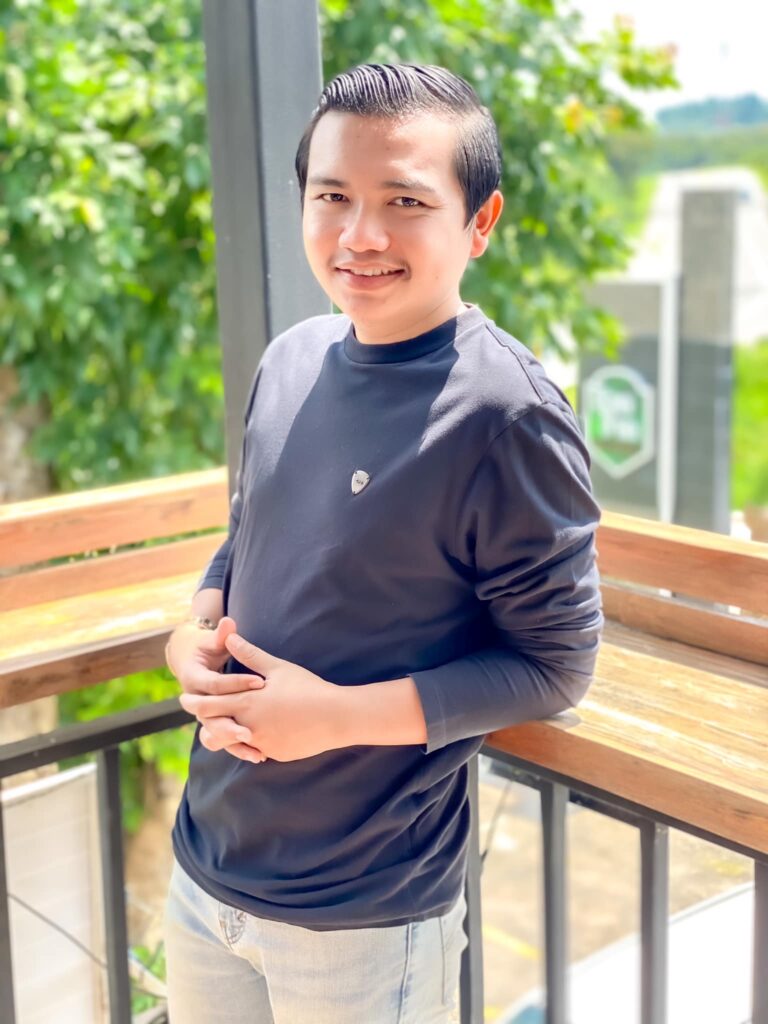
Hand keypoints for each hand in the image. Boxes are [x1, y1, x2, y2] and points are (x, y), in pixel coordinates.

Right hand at [166, 615, 266, 760]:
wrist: (190, 660)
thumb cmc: (206, 647)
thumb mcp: (212, 641)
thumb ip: (222, 635)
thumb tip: (228, 621)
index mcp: (193, 678)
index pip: (215, 684)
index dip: (236, 683)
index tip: (261, 681)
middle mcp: (195, 699)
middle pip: (211, 716)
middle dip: (232, 723)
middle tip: (252, 729)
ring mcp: (203, 714)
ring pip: (216, 734)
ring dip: (235, 742)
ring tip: (257, 750)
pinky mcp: (214, 724)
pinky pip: (225, 740)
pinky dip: (240, 748)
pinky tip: (260, 756)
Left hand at [179, 633, 344, 762]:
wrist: (335, 717)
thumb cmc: (308, 688)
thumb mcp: (278, 668)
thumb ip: (251, 655)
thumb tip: (231, 636)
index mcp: (247, 703)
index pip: (210, 705)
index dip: (195, 702)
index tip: (184, 698)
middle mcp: (249, 726)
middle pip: (214, 727)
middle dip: (203, 719)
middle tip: (196, 714)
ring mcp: (262, 744)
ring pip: (232, 743)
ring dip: (224, 735)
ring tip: (218, 728)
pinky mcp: (275, 753)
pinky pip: (255, 750)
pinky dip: (249, 743)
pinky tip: (250, 736)